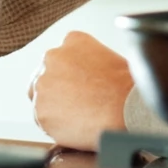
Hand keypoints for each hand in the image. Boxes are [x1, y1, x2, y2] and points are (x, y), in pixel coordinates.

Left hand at [27, 31, 132, 150]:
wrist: (127, 108)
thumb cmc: (125, 87)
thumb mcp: (108, 58)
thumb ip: (86, 62)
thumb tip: (80, 77)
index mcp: (72, 41)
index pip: (60, 58)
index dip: (67, 75)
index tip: (77, 86)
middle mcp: (53, 57)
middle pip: (44, 76)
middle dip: (56, 90)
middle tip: (75, 104)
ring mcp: (43, 84)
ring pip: (41, 99)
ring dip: (55, 108)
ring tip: (79, 116)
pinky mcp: (40, 110)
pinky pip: (43, 120)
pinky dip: (55, 125)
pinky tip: (75, 125)